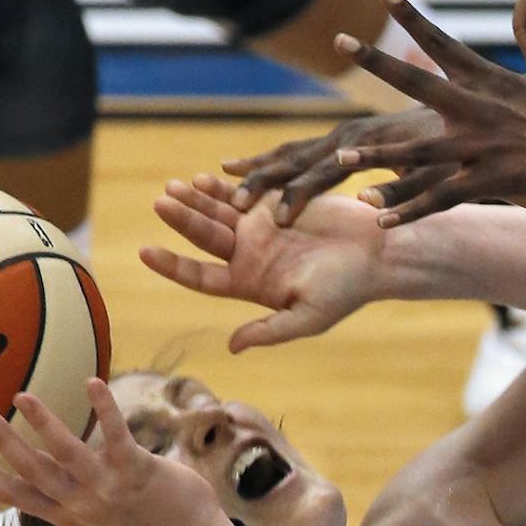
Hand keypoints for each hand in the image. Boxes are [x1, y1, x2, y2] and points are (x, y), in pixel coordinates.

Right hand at [0, 379, 238, 525]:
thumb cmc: (138, 516)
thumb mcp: (92, 511)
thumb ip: (65, 486)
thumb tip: (36, 456)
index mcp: (65, 513)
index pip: (14, 495)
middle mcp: (82, 505)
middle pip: (34, 472)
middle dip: (4, 441)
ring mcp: (110, 489)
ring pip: (68, 455)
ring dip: (44, 424)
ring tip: (22, 396)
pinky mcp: (140, 472)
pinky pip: (117, 436)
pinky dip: (104, 408)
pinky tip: (92, 382)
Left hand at [140, 174, 386, 352]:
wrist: (379, 254)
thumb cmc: (348, 290)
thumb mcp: (308, 317)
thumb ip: (270, 330)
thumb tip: (232, 347)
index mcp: (250, 284)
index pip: (200, 276)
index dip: (173, 264)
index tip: (146, 251)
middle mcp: (250, 256)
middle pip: (204, 237)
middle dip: (182, 220)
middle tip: (161, 203)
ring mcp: (261, 228)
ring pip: (218, 212)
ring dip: (195, 200)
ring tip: (173, 187)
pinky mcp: (277, 204)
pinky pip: (243, 192)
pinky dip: (223, 186)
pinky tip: (206, 178)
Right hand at [222, 109, 445, 225]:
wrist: (465, 121)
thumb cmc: (455, 158)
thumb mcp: (437, 180)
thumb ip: (403, 191)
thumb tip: (365, 203)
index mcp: (368, 146)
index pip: (324, 174)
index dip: (299, 196)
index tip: (276, 219)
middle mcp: (348, 134)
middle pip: (296, 158)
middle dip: (263, 180)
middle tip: (232, 203)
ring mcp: (342, 132)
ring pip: (290, 150)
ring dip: (257, 166)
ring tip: (220, 176)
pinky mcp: (342, 136)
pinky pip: (297, 149)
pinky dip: (268, 158)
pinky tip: (239, 167)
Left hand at [327, 0, 525, 224]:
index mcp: (494, 80)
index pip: (444, 43)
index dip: (413, 17)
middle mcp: (483, 109)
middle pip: (420, 81)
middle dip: (378, 62)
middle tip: (342, 41)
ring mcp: (486, 148)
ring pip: (421, 151)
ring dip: (380, 155)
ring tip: (342, 160)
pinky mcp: (494, 182)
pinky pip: (442, 198)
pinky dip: (411, 208)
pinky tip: (381, 218)